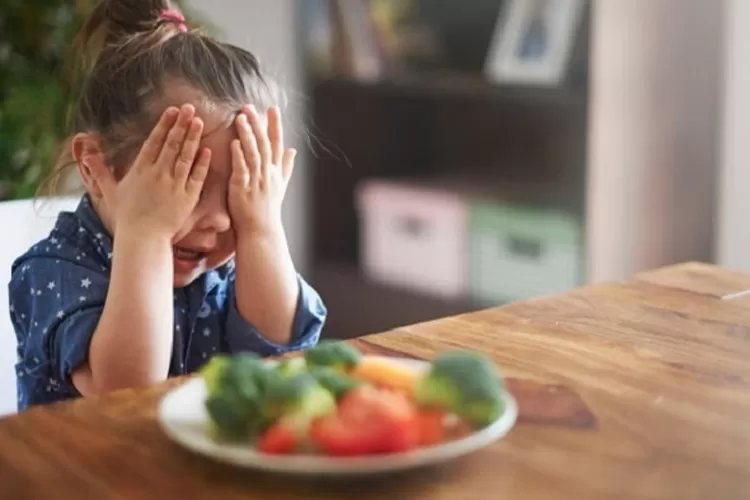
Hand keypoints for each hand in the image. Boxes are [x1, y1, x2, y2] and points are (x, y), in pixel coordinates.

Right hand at [113, 104, 210, 237]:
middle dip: (181, 125)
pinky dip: (202, 163)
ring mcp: (174, 185)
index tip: (172, 110)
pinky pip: (197, 176)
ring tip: (199, 122)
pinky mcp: (187, 197)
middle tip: (190, 108)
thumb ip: (100, 172)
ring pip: (185, 157)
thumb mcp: (110, 192)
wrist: (143, 238)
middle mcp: (158, 174)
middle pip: (171, 144)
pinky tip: (207, 150)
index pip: (154, 142)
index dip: (164, 125)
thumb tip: (86, 155)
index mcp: (140, 170)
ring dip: (192, 138)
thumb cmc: (127, 217)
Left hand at [228, 105, 295, 238]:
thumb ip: (286, 166)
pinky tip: (233, 143)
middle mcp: (268, 174)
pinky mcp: (243, 189)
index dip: (275, 125)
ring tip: (240, 118)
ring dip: (247, 135)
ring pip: (253, 153)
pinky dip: (238, 156)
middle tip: (250, 107)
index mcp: (276, 171)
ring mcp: (256, 181)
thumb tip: (293, 150)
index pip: (277, 143)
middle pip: (265, 144)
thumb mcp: (281, 186)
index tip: (272, 108)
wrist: (261, 231)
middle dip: (258, 124)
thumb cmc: (268, 209)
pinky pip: (242, 169)